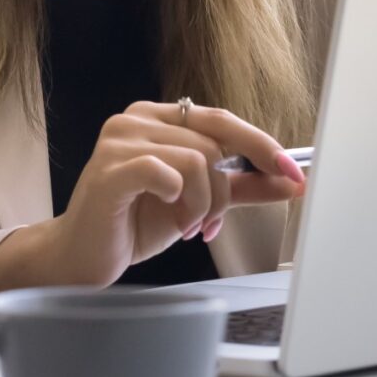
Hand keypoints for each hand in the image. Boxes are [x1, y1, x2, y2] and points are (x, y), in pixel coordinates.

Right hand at [0, 101, 305, 306]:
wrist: (83, 257)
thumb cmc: (132, 224)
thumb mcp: (197, 203)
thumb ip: (240, 187)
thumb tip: (289, 181)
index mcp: (156, 118)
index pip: (221, 120)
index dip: (262, 146)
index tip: (294, 176)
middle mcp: (135, 119)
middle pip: (212, 143)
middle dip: (222, 192)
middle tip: (209, 224)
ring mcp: (119, 141)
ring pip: (196, 161)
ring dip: (202, 204)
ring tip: (185, 227)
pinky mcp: (110, 169)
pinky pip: (168, 172)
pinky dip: (179, 198)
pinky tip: (168, 214)